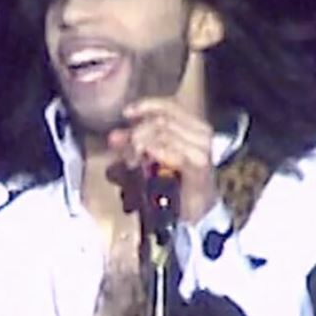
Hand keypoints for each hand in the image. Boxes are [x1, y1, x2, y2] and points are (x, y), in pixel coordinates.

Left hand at [108, 98, 217, 223]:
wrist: (197, 210)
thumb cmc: (175, 181)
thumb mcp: (151, 156)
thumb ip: (134, 143)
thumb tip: (114, 136)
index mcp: (194, 125)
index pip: (169, 105)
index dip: (146, 106)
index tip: (127, 113)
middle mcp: (201, 133)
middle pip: (162, 120)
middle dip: (139, 132)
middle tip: (127, 149)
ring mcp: (202, 149)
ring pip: (165, 134)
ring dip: (143, 145)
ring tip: (134, 161)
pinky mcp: (199, 166)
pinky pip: (173, 152)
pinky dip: (155, 153)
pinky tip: (145, 160)